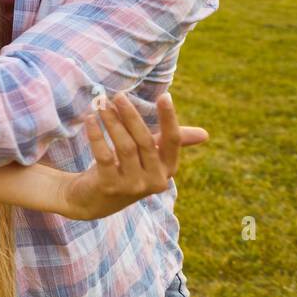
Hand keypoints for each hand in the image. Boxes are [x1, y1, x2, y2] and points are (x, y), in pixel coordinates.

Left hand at [62, 92, 205, 220]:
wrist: (92, 200)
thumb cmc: (124, 171)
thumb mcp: (148, 158)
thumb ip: (170, 143)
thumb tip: (205, 134)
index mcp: (167, 170)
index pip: (173, 141)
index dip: (169, 118)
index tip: (165, 96)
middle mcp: (154, 180)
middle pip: (145, 141)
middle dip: (131, 116)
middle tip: (119, 96)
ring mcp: (132, 186)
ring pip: (125, 146)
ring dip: (112, 122)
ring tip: (102, 104)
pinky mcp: (110, 186)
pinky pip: (105, 156)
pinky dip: (97, 135)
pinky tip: (90, 120)